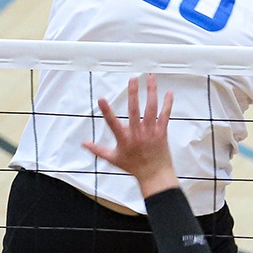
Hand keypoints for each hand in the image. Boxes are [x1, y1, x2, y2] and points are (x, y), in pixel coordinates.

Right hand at [84, 75, 179, 196]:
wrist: (154, 174)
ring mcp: (151, 132)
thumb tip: (84, 143)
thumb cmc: (134, 166)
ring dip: (151, 92)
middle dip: (133, 94)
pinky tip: (169, 92)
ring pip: (151, 109)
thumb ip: (98, 149)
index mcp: (124, 139)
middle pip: (134, 110)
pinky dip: (167, 104)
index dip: (106, 111)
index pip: (112, 122)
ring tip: (150, 78)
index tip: (101, 98)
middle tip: (132, 79)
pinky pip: (165, 115)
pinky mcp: (162, 132)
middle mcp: (137, 133)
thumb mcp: (113, 159)